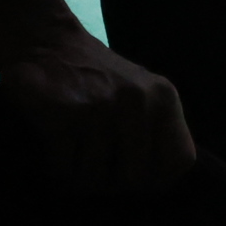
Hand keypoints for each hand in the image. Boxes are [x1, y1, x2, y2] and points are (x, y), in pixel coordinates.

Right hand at [0, 25, 197, 195]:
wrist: (45, 41)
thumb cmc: (95, 78)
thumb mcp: (140, 93)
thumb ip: (155, 129)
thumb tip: (158, 185)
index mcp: (163, 98)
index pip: (179, 161)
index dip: (156, 180)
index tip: (132, 175)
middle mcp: (138, 101)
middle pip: (134, 180)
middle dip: (110, 182)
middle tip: (93, 166)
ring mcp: (102, 108)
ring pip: (95, 179)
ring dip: (77, 175)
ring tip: (72, 153)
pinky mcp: (66, 115)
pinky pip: (64, 169)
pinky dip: (55, 167)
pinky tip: (53, 148)